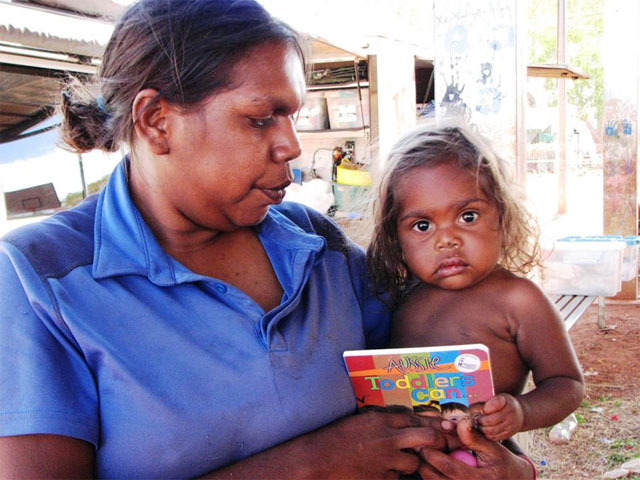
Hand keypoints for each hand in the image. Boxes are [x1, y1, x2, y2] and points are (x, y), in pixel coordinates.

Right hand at [210, 411, 455, 478]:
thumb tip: (403, 424)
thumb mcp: (360, 420)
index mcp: (381, 419)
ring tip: (401, 461)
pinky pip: (398, 478)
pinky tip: (384, 471)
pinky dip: (395, 476)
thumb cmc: (335, 437)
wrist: (317, 459)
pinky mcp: (381, 478)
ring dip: (413, 463)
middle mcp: (388, 437)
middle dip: (437, 443)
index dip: (434, 424)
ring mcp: (386, 460)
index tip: (445, 427)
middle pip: (427, 438)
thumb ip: (383, 421)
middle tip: (439, 446)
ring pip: (415, 462)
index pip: (417, 419)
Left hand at [418, 418, 534, 478]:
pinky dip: (431, 477)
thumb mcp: (492, 447)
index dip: (433, 455)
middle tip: (414, 449)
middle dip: (422, 464)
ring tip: (418, 458)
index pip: (450, 468)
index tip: (422, 442)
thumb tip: (460, 422)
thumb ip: (474, 437)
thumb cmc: (501, 462)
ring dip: (424, 472)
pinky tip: (427, 467)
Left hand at [476, 393, 524, 440]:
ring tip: (478, 424)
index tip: (481, 409)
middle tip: (475, 418)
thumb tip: (479, 409)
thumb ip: (491, 402)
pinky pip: (493, 437)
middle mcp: (510, 417)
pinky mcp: (507, 435)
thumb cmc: (506, 404)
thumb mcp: (501, 397)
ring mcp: (510, 428)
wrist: (521, 414)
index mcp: (508, 404)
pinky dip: (486, 434)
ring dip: (481, 428)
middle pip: (490, 421)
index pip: (493, 406)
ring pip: (491, 431)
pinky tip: (483, 429)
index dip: (484, 409)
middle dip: (480, 420)